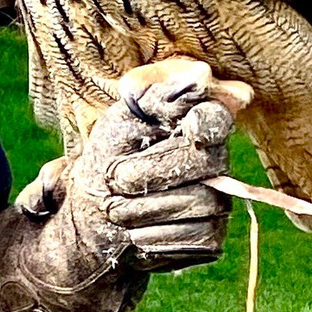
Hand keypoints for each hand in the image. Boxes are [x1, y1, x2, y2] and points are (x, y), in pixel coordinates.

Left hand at [22, 70, 234, 287]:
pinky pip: (196, 238)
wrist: (93, 212)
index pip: (217, 118)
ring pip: (200, 204)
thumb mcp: (119, 121)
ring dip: (144, 209)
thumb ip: (153, 96)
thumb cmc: (108, 156)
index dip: (208, 123)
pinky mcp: (210, 236)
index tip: (190, 130)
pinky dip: (154, 236)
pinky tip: (134, 231)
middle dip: (148, 173)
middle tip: (113, 178)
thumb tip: (198, 73)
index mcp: (193, 125)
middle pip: (205, 162)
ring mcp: (218, 201)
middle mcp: (215, 161)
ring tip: (115, 208)